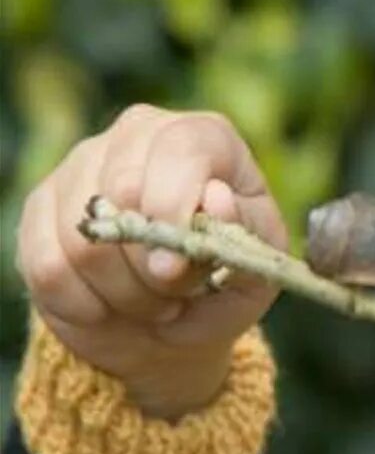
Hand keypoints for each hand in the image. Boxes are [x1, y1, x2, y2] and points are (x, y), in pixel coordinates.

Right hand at [15, 104, 288, 420]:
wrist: (173, 319)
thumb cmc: (224, 285)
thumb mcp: (253, 269)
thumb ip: (243, 235)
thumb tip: (216, 198)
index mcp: (203, 138)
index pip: (181, 148)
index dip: (175, 206)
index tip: (178, 266)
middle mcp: (139, 135)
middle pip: (123, 190)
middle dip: (151, 264)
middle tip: (174, 294)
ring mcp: (83, 165)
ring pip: (82, 236)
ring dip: (122, 292)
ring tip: (152, 302)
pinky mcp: (41, 208)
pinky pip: (48, 266)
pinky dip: (84, 305)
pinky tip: (109, 307)